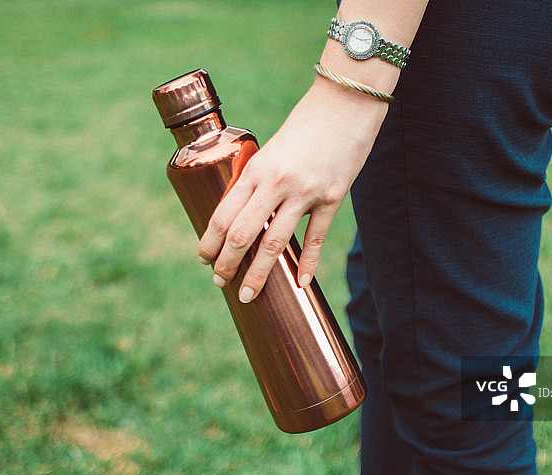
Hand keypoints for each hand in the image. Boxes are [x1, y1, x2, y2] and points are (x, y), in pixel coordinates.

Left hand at [197, 77, 388, 302]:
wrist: (347, 103)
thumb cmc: (306, 123)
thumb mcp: (272, 149)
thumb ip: (259, 179)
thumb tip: (245, 213)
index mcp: (256, 169)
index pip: (223, 215)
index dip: (210, 242)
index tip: (204, 259)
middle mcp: (276, 183)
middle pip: (243, 235)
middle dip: (227, 264)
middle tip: (219, 283)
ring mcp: (305, 193)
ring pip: (275, 243)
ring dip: (259, 274)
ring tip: (249, 294)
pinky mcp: (333, 198)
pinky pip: (315, 238)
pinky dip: (307, 263)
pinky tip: (300, 283)